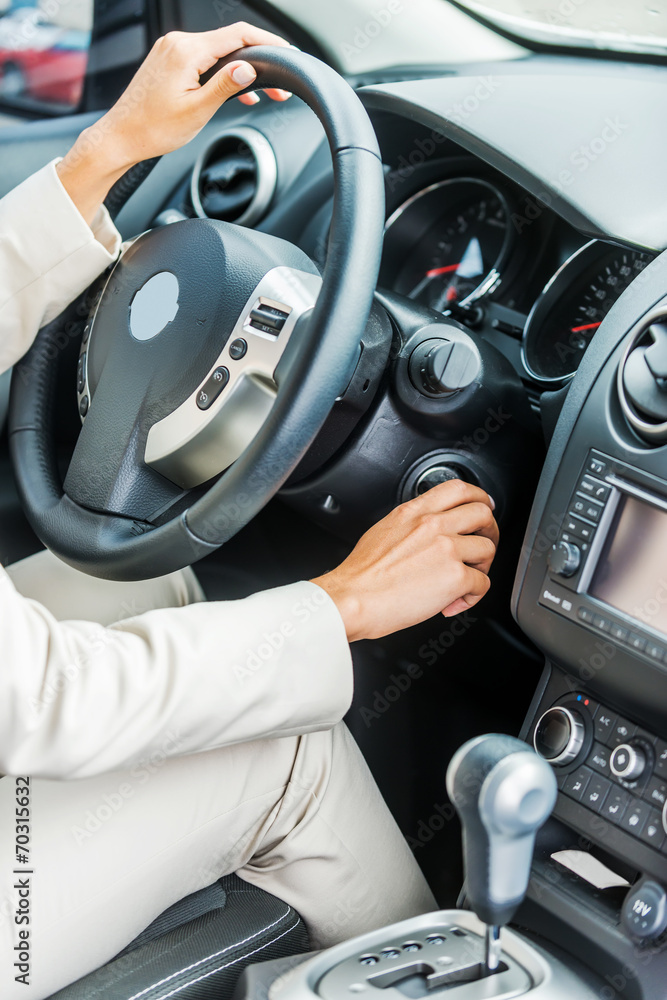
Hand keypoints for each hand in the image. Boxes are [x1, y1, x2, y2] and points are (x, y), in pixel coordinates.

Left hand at [57, 23, 290, 224]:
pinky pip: (203, 59)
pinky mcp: (168, 59)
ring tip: (260, 96)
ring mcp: (171, 49)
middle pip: (230, 42)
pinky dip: (221, 73)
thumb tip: (249, 68)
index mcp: (186, 50)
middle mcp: (177, 42)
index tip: (287, 54)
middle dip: (257, 62)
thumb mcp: (197, 110)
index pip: (238, 35)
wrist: (121, 136)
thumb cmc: (153, 128)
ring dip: (240, 70)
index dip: (268, 42)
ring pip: (218, 52)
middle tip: (278, 89)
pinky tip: (234, 91)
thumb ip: (226, 85)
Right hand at [312, 481, 497, 641]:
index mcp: (414, 512)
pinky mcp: (456, 576)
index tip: (484, 506)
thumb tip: (426, 534)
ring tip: (465, 580)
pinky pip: (482, 583)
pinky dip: (472, 596)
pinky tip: (453, 602)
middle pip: (483, 513)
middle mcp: (433, 525)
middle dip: (490, 531)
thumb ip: (411, 525)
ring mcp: (447, 549)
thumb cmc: (361, 575)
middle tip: (483, 544)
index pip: (458, 488)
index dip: (479, 497)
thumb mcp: (383, 531)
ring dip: (481, 567)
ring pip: (488, 548)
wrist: (353, 598)